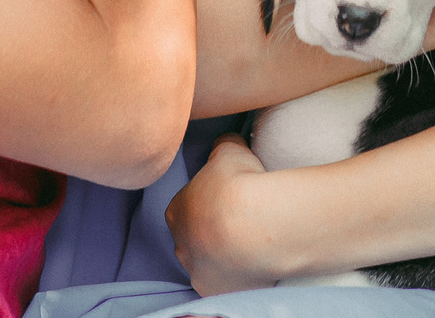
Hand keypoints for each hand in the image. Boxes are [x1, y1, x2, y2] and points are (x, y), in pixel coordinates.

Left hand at [165, 133, 289, 294]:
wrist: (258, 225)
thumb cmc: (238, 184)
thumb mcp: (230, 149)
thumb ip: (222, 146)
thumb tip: (225, 142)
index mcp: (176, 212)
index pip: (183, 208)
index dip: (204, 202)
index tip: (225, 197)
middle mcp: (180, 246)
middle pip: (193, 239)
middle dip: (211, 231)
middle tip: (239, 220)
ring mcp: (199, 272)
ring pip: (209, 263)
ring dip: (224, 254)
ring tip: (251, 241)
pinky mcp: (220, 292)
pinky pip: (228, 281)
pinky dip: (239, 272)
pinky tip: (255, 260)